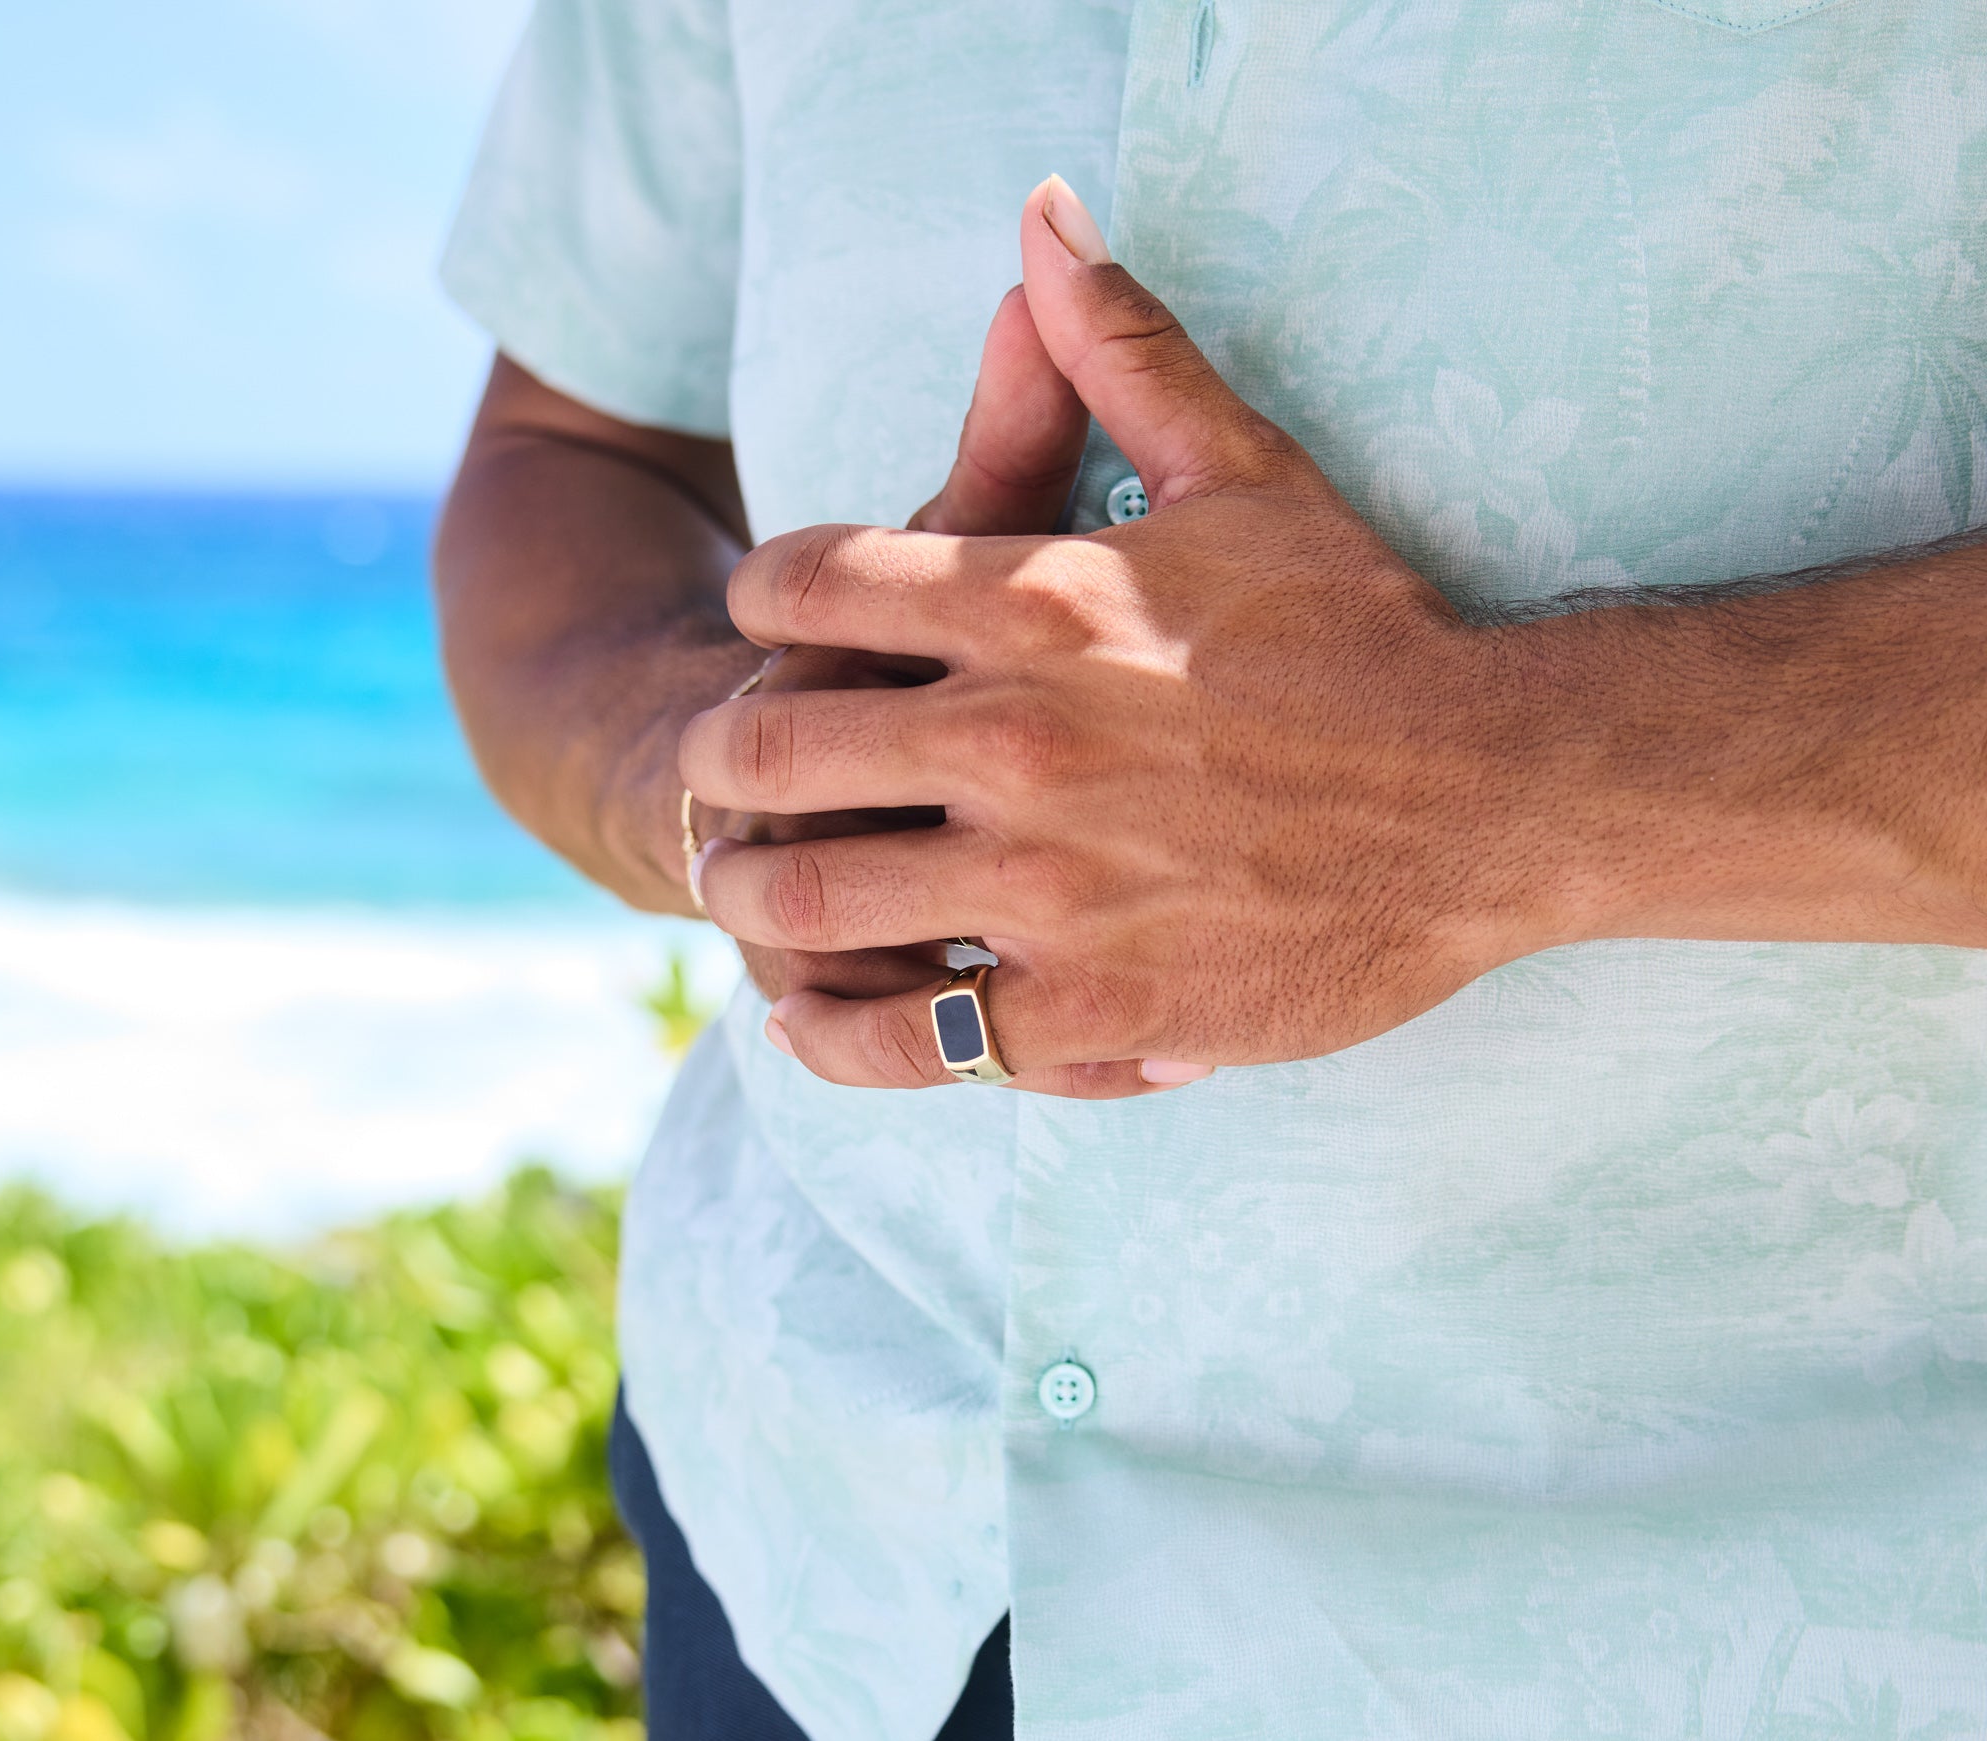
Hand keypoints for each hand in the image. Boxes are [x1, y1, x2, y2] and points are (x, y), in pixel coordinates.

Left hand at [683, 176, 1587, 1095]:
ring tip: (749, 887)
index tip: (766, 625)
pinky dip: (835, 1039)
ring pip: (811, 899)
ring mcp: (1047, 886)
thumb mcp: (1250, 470)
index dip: (763, 604)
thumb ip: (1124, 351)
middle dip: (720, 760)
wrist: (1500, 800)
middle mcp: (1017, 740)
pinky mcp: (1091, 1010)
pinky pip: (909, 1043)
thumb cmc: (1370, 635)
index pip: (808, 584)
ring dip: (755, 893)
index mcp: (1036, 601)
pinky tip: (806, 1023)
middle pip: (770, 750)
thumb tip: (1042, 217)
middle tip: (721, 772)